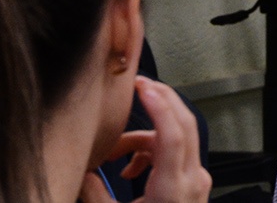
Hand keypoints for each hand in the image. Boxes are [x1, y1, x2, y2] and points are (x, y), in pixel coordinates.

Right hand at [84, 77, 209, 202]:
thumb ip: (95, 193)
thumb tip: (80, 172)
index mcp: (171, 189)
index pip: (172, 137)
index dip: (159, 107)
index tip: (142, 87)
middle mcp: (191, 179)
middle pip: (184, 124)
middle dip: (162, 99)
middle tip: (139, 84)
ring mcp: (197, 178)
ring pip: (176, 137)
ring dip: (144, 138)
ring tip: (114, 154)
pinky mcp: (195, 181)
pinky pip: (176, 153)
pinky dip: (152, 153)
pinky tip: (132, 171)